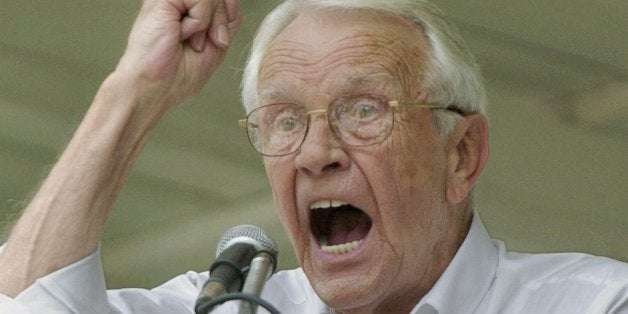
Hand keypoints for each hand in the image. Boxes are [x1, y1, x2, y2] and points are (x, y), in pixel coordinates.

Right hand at [116, 0, 241, 108]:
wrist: (154, 87)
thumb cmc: (177, 76)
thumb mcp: (217, 46)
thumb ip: (227, 20)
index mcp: (189, 10)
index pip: (225, 0)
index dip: (228, 19)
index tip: (216, 41)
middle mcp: (179, 1)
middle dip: (221, 24)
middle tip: (200, 45)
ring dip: (209, 24)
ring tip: (189, 40)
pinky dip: (199, 22)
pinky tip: (180, 33)